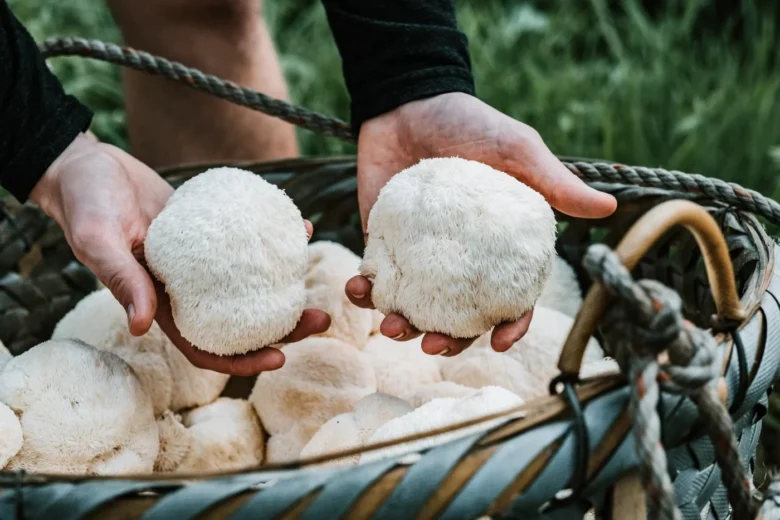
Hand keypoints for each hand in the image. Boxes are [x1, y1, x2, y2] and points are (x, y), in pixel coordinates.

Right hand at [31, 133, 328, 374]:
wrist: (89, 168)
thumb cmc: (85, 203)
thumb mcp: (99, 239)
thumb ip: (122, 279)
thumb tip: (143, 327)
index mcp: (159, 304)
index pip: (205, 346)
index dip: (241, 360)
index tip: (279, 358)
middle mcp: (186, 289)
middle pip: (241, 322)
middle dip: (282, 329)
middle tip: (321, 319)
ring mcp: (202, 262)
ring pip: (250, 284)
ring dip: (285, 286)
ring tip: (319, 273)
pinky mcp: (211, 232)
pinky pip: (248, 241)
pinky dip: (274, 237)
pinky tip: (301, 226)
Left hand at [345, 93, 616, 355]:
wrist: (408, 102)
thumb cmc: (470, 123)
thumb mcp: (516, 150)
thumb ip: (554, 182)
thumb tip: (610, 208)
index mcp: (498, 246)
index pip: (509, 297)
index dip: (510, 325)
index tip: (500, 344)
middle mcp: (459, 259)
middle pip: (458, 316)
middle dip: (446, 341)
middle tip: (431, 347)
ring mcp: (419, 255)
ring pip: (414, 307)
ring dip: (403, 325)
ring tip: (393, 324)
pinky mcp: (381, 243)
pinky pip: (374, 277)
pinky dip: (364, 290)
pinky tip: (358, 288)